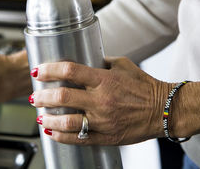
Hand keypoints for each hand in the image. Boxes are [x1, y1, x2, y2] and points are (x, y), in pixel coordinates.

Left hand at [31, 57, 170, 144]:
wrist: (164, 110)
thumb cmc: (144, 86)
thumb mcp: (123, 65)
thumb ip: (101, 62)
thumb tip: (82, 60)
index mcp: (104, 79)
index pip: (70, 70)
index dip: (50, 69)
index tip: (38, 70)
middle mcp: (101, 99)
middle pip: (63, 96)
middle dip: (43, 96)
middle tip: (34, 96)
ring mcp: (103, 120)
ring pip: (67, 121)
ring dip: (48, 118)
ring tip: (39, 115)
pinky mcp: (106, 136)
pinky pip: (79, 138)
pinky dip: (61, 136)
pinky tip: (51, 132)